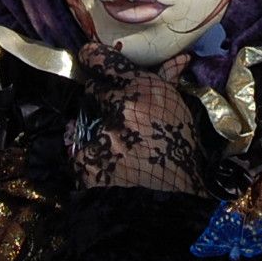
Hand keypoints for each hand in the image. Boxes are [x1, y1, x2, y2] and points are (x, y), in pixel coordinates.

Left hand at [69, 42, 203, 194]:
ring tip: (119, 150)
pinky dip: (89, 157)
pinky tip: (108, 167)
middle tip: (117, 117)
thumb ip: (168, 81)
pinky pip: (79, 150)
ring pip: (85, 120)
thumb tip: (179, 57)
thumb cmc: (181, 154)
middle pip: (94, 91)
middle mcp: (121, 107)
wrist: (173, 205)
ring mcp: (101, 135)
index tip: (87, 55)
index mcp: (146, 91)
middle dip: (102, 100)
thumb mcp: (179, 112)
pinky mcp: (86, 161)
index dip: (94, 57)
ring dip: (97, 130)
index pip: (107, 62)